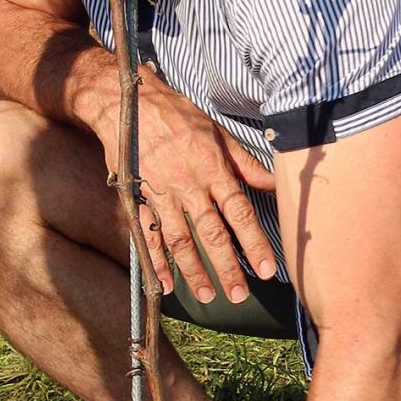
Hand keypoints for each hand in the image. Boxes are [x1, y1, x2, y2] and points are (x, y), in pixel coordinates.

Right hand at [100, 73, 277, 305]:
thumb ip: (245, 163)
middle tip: (240, 296)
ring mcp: (160, 195)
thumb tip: (274, 182)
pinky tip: (166, 284)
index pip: (239, 212)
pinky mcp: (136, 199)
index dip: (254, 242)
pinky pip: (147, 235)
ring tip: (209, 296)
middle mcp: (188, 186)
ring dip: (195, 271)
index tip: (267, 269)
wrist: (127, 104)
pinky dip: (156, 261)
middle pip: (211, 234)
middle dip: (227, 267)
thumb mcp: (218, 132)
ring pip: (180, 240)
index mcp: (212, 168)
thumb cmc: (177, 115)